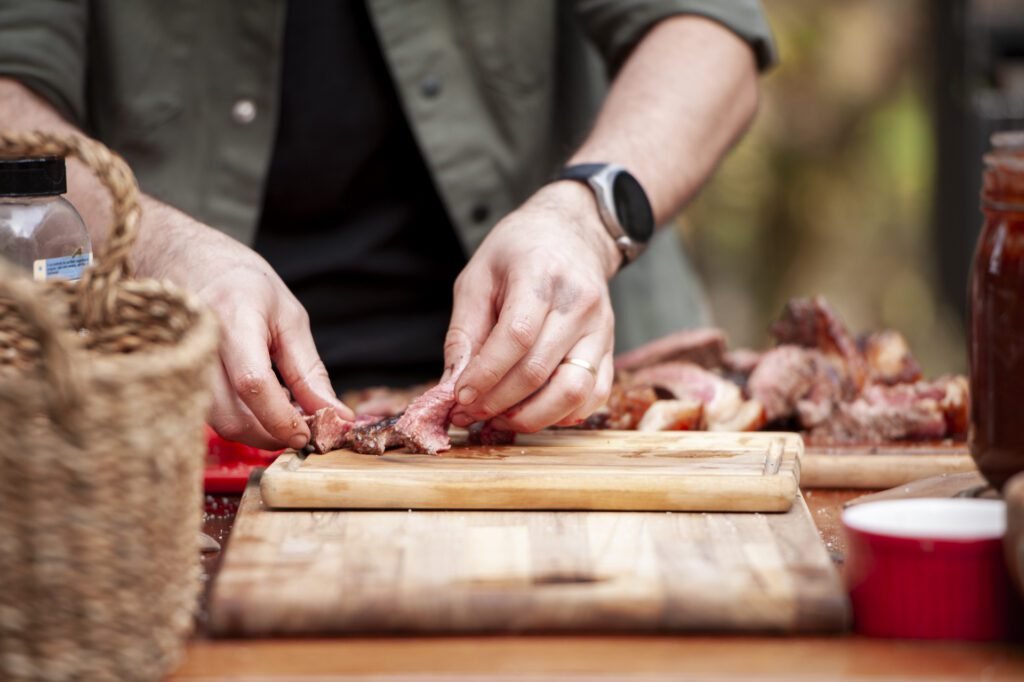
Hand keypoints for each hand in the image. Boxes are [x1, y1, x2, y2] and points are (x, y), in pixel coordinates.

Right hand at [140, 202, 352, 448]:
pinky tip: (254, 406)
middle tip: (302, 429)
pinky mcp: (170, 380)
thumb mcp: (290, 318)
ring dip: (255, 432)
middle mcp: (198, 344)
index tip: (308, 434)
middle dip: (272, 434)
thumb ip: (310, 372)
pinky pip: (206, 415)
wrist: (184, 261)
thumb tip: (337, 417)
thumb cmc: (243, 285)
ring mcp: (177, 363)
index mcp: (233, 320)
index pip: (253, 383)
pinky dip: (237, 421)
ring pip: (217, 423)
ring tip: (280, 412)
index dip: (282, 418)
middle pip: (231, 415)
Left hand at [446, 181, 617, 431]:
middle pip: (539, 370)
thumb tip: (452, 384)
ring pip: (572, 391)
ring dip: (531, 417)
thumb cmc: (518, 253)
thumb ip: (464, 332)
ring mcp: (601, 328)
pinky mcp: (610, 347)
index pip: (517, 336)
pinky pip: (594, 395)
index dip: (486, 374)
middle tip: (469, 414)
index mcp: (541, 274)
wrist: (571, 234)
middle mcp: (579, 303)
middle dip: (498, 402)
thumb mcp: (478, 278)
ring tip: (500, 418)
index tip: (459, 396)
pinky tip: (533, 411)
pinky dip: (562, 415)